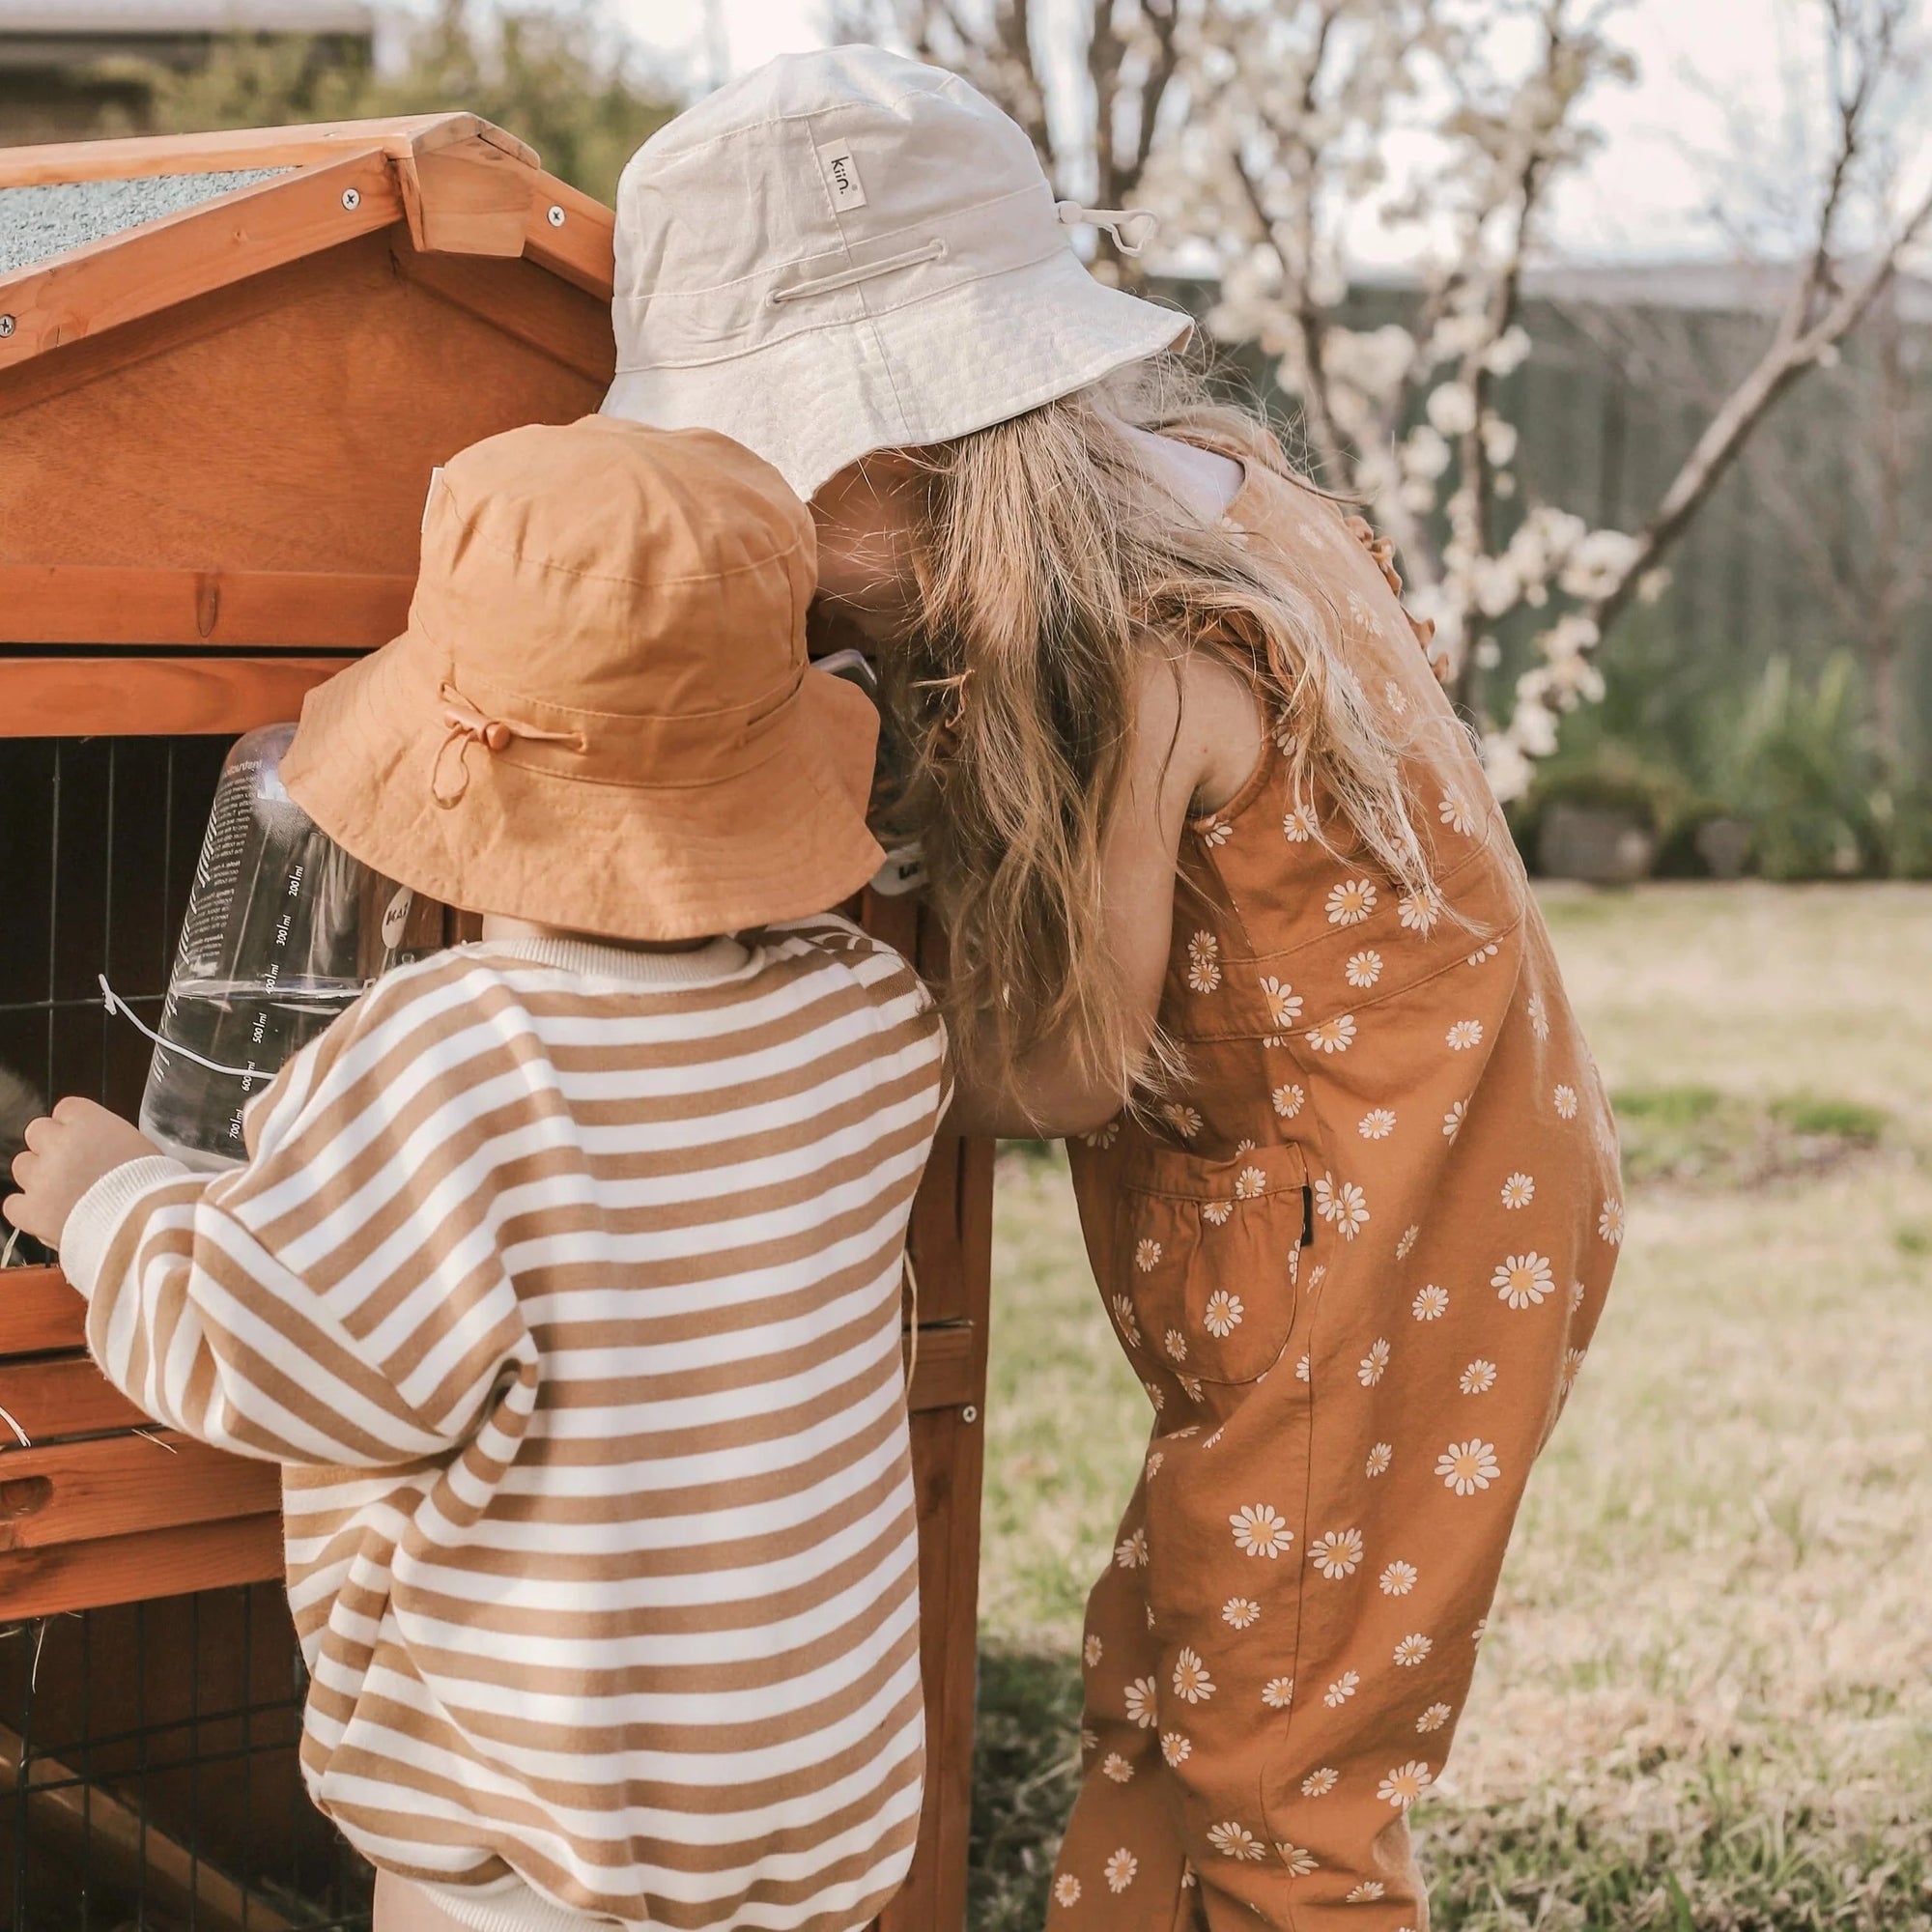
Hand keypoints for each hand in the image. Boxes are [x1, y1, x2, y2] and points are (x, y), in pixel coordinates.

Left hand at [4, 1099, 161, 1249]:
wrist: (144, 1223)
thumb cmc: (156, 1185)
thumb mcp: (143, 1147)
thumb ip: (114, 1141)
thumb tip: (106, 1149)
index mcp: (89, 1121)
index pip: (66, 1109)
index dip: (77, 1126)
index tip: (90, 1140)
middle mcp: (58, 1143)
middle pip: (37, 1132)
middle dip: (51, 1147)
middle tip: (74, 1167)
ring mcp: (40, 1177)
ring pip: (22, 1166)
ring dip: (39, 1177)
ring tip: (64, 1195)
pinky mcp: (30, 1210)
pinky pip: (14, 1205)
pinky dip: (28, 1210)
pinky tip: (49, 1216)